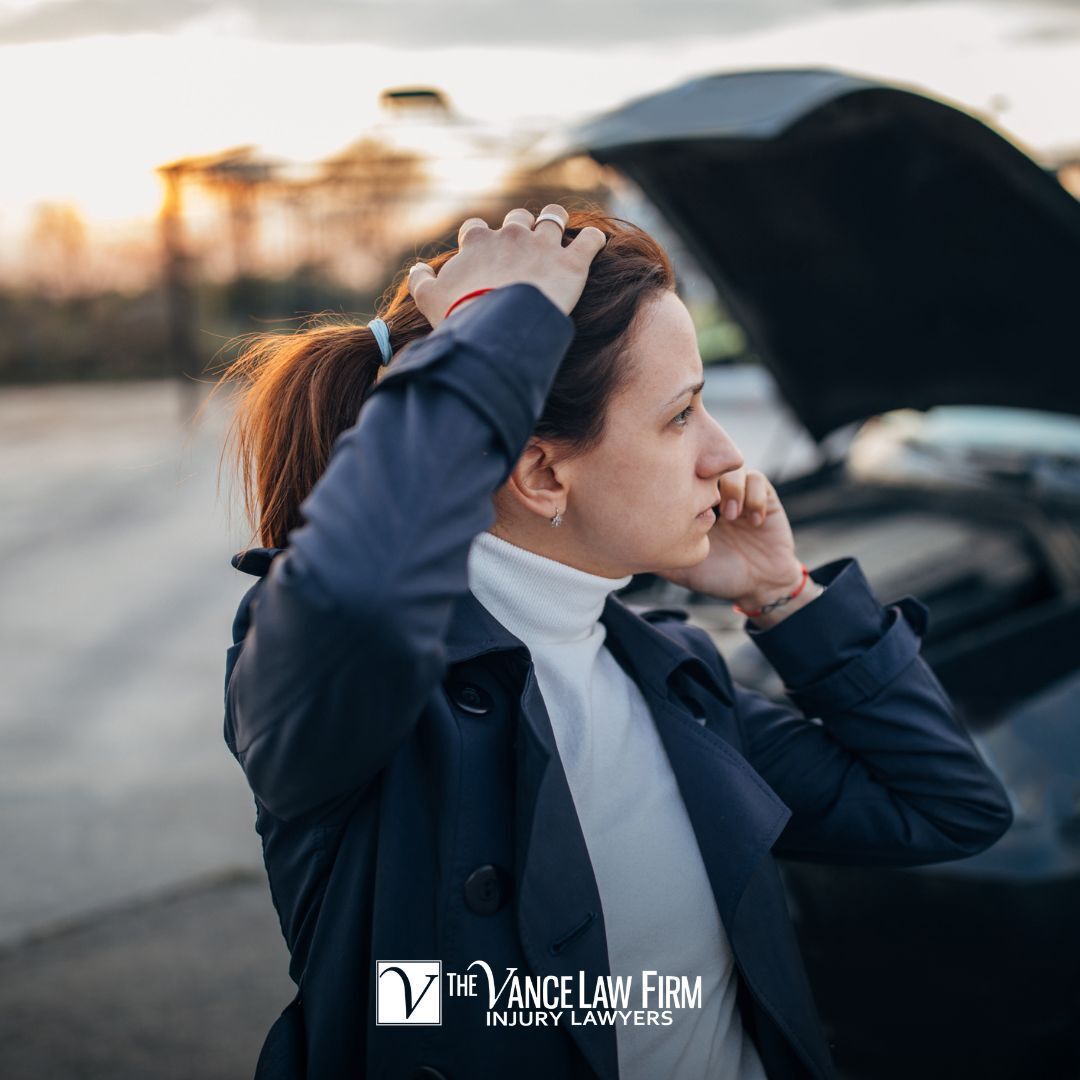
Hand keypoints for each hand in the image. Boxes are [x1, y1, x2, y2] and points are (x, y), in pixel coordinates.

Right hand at [406, 205, 606, 326]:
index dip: (480, 240)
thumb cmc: (462, 316)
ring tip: (559, 235)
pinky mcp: (572, 262)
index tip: (484, 255)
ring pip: (555, 217)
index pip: (476, 229)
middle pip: (518, 217)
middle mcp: (512, 234)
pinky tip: (593, 247)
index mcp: (478, 241)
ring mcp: (544, 245)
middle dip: (521, 228)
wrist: (499, 329)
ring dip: (557, 223)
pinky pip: (591, 240)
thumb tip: (418, 270)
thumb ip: (420, 281)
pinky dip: (593, 242)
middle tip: (525, 248)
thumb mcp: (428, 300)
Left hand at [658, 467, 812, 621]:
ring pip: (732, 468)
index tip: (678, 498)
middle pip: (707, 465)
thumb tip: (629, 551)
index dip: (680, 480)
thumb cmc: (717, 577)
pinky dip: (753, 498)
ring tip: (730, 516)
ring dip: (731, 489)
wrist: (759, 587)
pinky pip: (758, 480)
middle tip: (704, 497)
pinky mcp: (765, 498)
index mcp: (694, 506)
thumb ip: (661, 554)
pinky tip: (753, 522)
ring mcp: (740, 495)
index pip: (683, 478)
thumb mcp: (682, 568)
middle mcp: (716, 495)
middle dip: (705, 477)